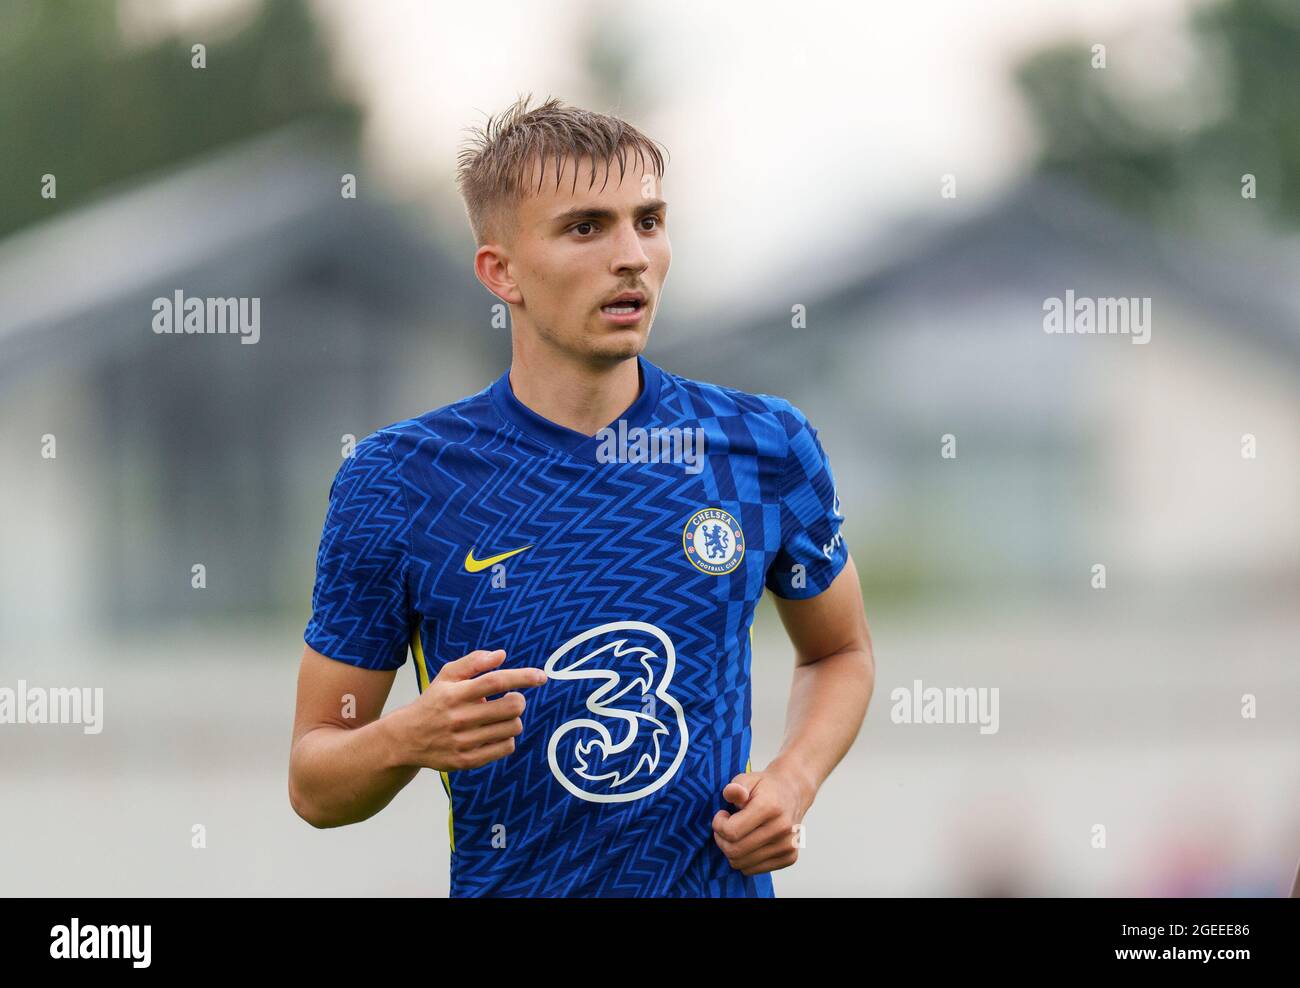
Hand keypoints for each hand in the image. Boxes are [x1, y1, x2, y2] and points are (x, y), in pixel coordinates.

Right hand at [392, 649, 545, 771]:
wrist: (406, 738)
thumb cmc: (433, 702)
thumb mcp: (446, 677)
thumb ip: (473, 662)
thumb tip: (501, 655)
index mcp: (454, 693)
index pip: (495, 681)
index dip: (522, 677)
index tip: (541, 676)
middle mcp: (458, 718)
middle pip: (510, 707)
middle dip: (518, 701)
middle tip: (511, 700)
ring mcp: (462, 741)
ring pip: (512, 728)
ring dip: (513, 720)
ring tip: (499, 717)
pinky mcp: (466, 760)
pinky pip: (505, 748)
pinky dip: (507, 738)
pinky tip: (495, 733)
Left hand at [711, 767, 812, 875]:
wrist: (793, 793)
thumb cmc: (765, 788)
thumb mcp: (748, 779)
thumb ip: (737, 786)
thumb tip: (731, 793)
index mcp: (770, 807)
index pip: (732, 831)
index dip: (718, 825)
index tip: (722, 815)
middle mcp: (782, 829)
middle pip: (735, 851)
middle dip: (721, 840)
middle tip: (724, 827)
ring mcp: (788, 846)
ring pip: (742, 864)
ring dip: (731, 851)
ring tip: (736, 834)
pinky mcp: (789, 857)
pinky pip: (753, 870)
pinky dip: (744, 859)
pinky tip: (748, 842)